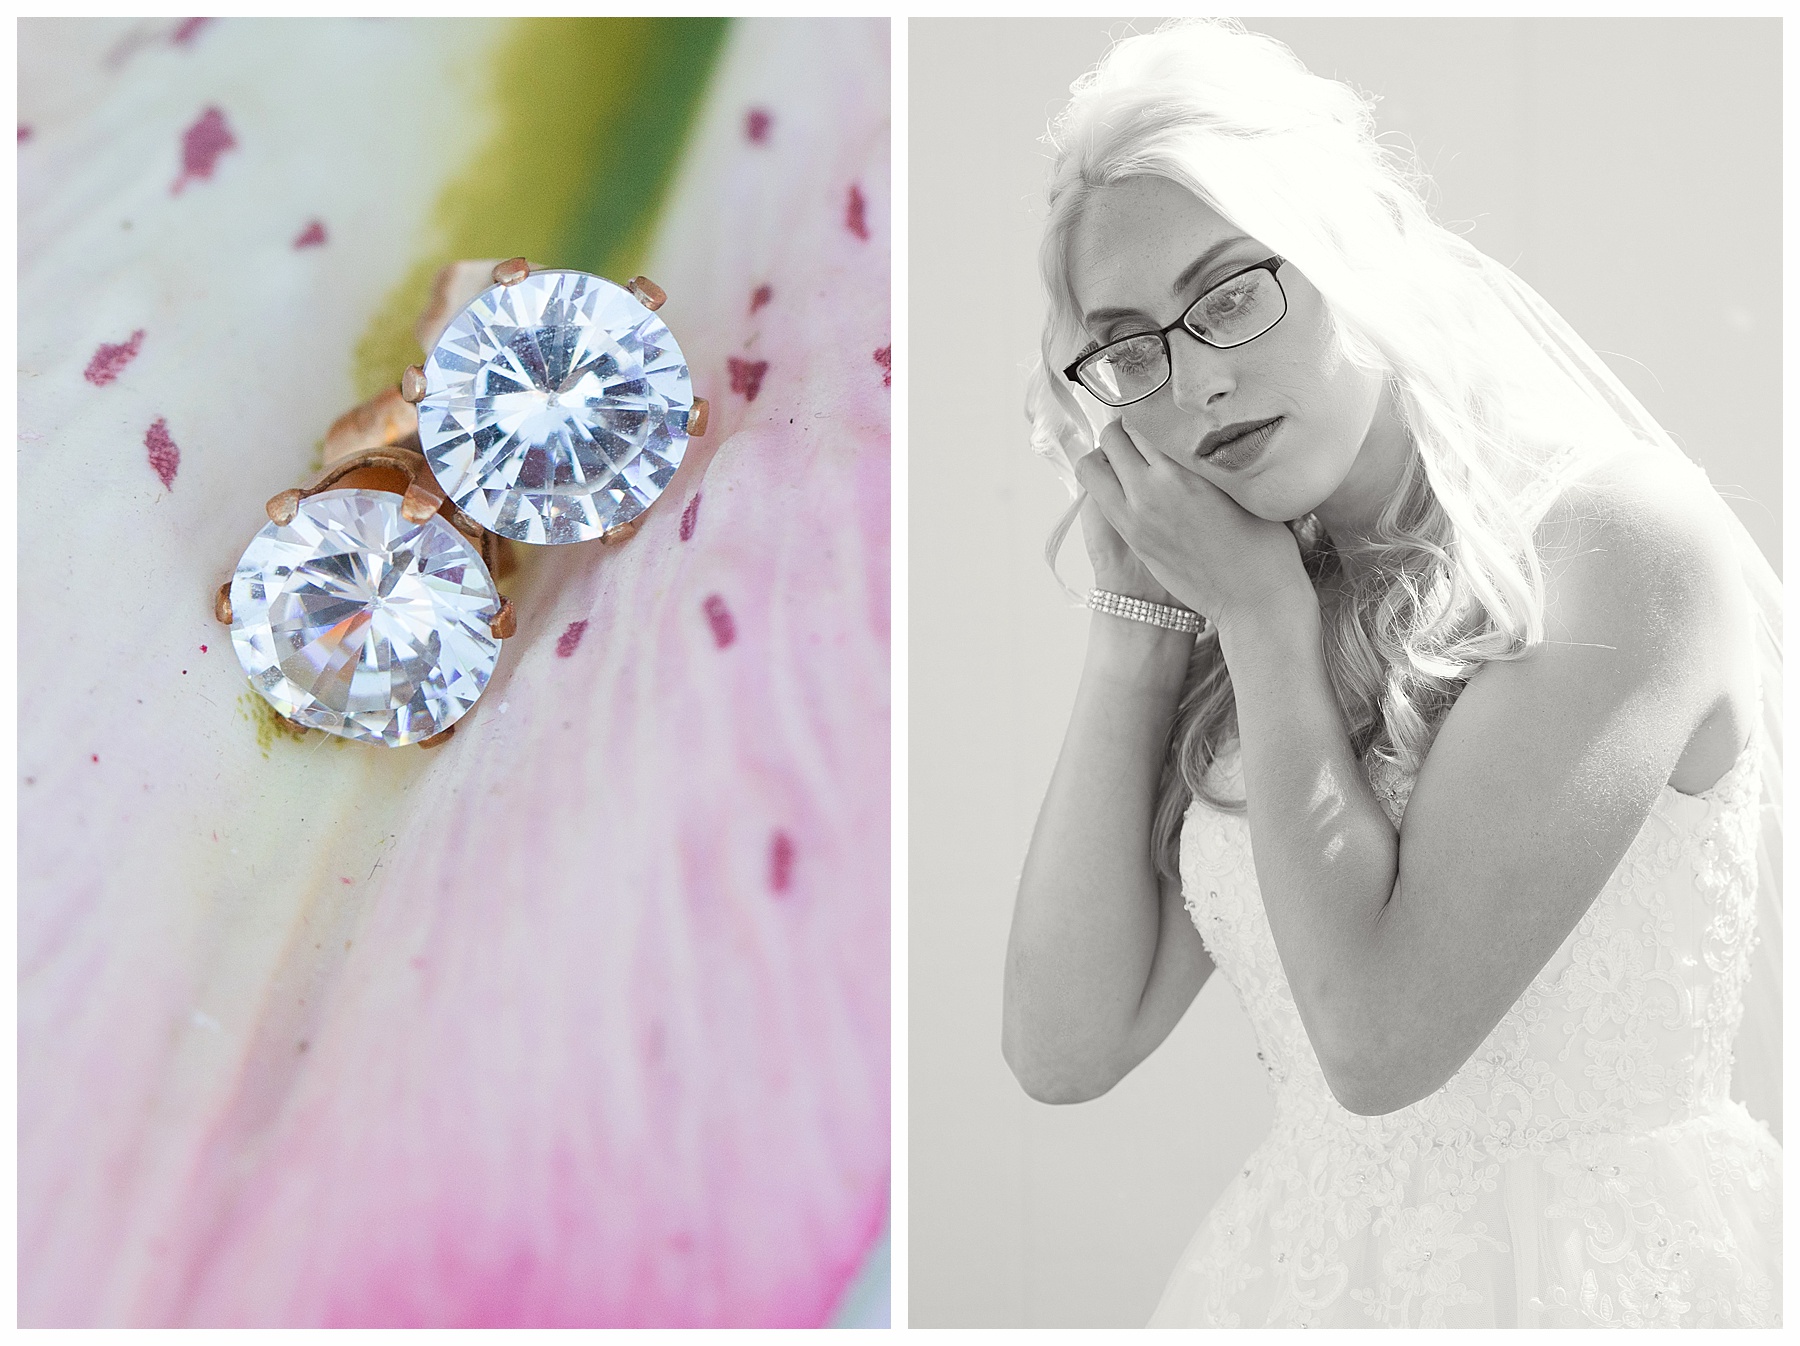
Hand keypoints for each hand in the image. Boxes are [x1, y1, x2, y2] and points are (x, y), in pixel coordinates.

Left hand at [1074, 420, 1313, 631]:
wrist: (1255, 600)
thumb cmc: (1264, 540)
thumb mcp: (1243, 483)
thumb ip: (1210, 454)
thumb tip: (1195, 425)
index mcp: (1186, 470)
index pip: (1146, 416)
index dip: (1152, 406)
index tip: (1160, 404)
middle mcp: (1152, 489)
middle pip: (1113, 435)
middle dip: (1124, 427)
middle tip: (1145, 430)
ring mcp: (1134, 517)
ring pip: (1092, 465)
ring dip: (1106, 455)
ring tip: (1130, 457)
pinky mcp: (1130, 538)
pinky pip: (1099, 494)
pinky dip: (1106, 480)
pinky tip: (1132, 482)